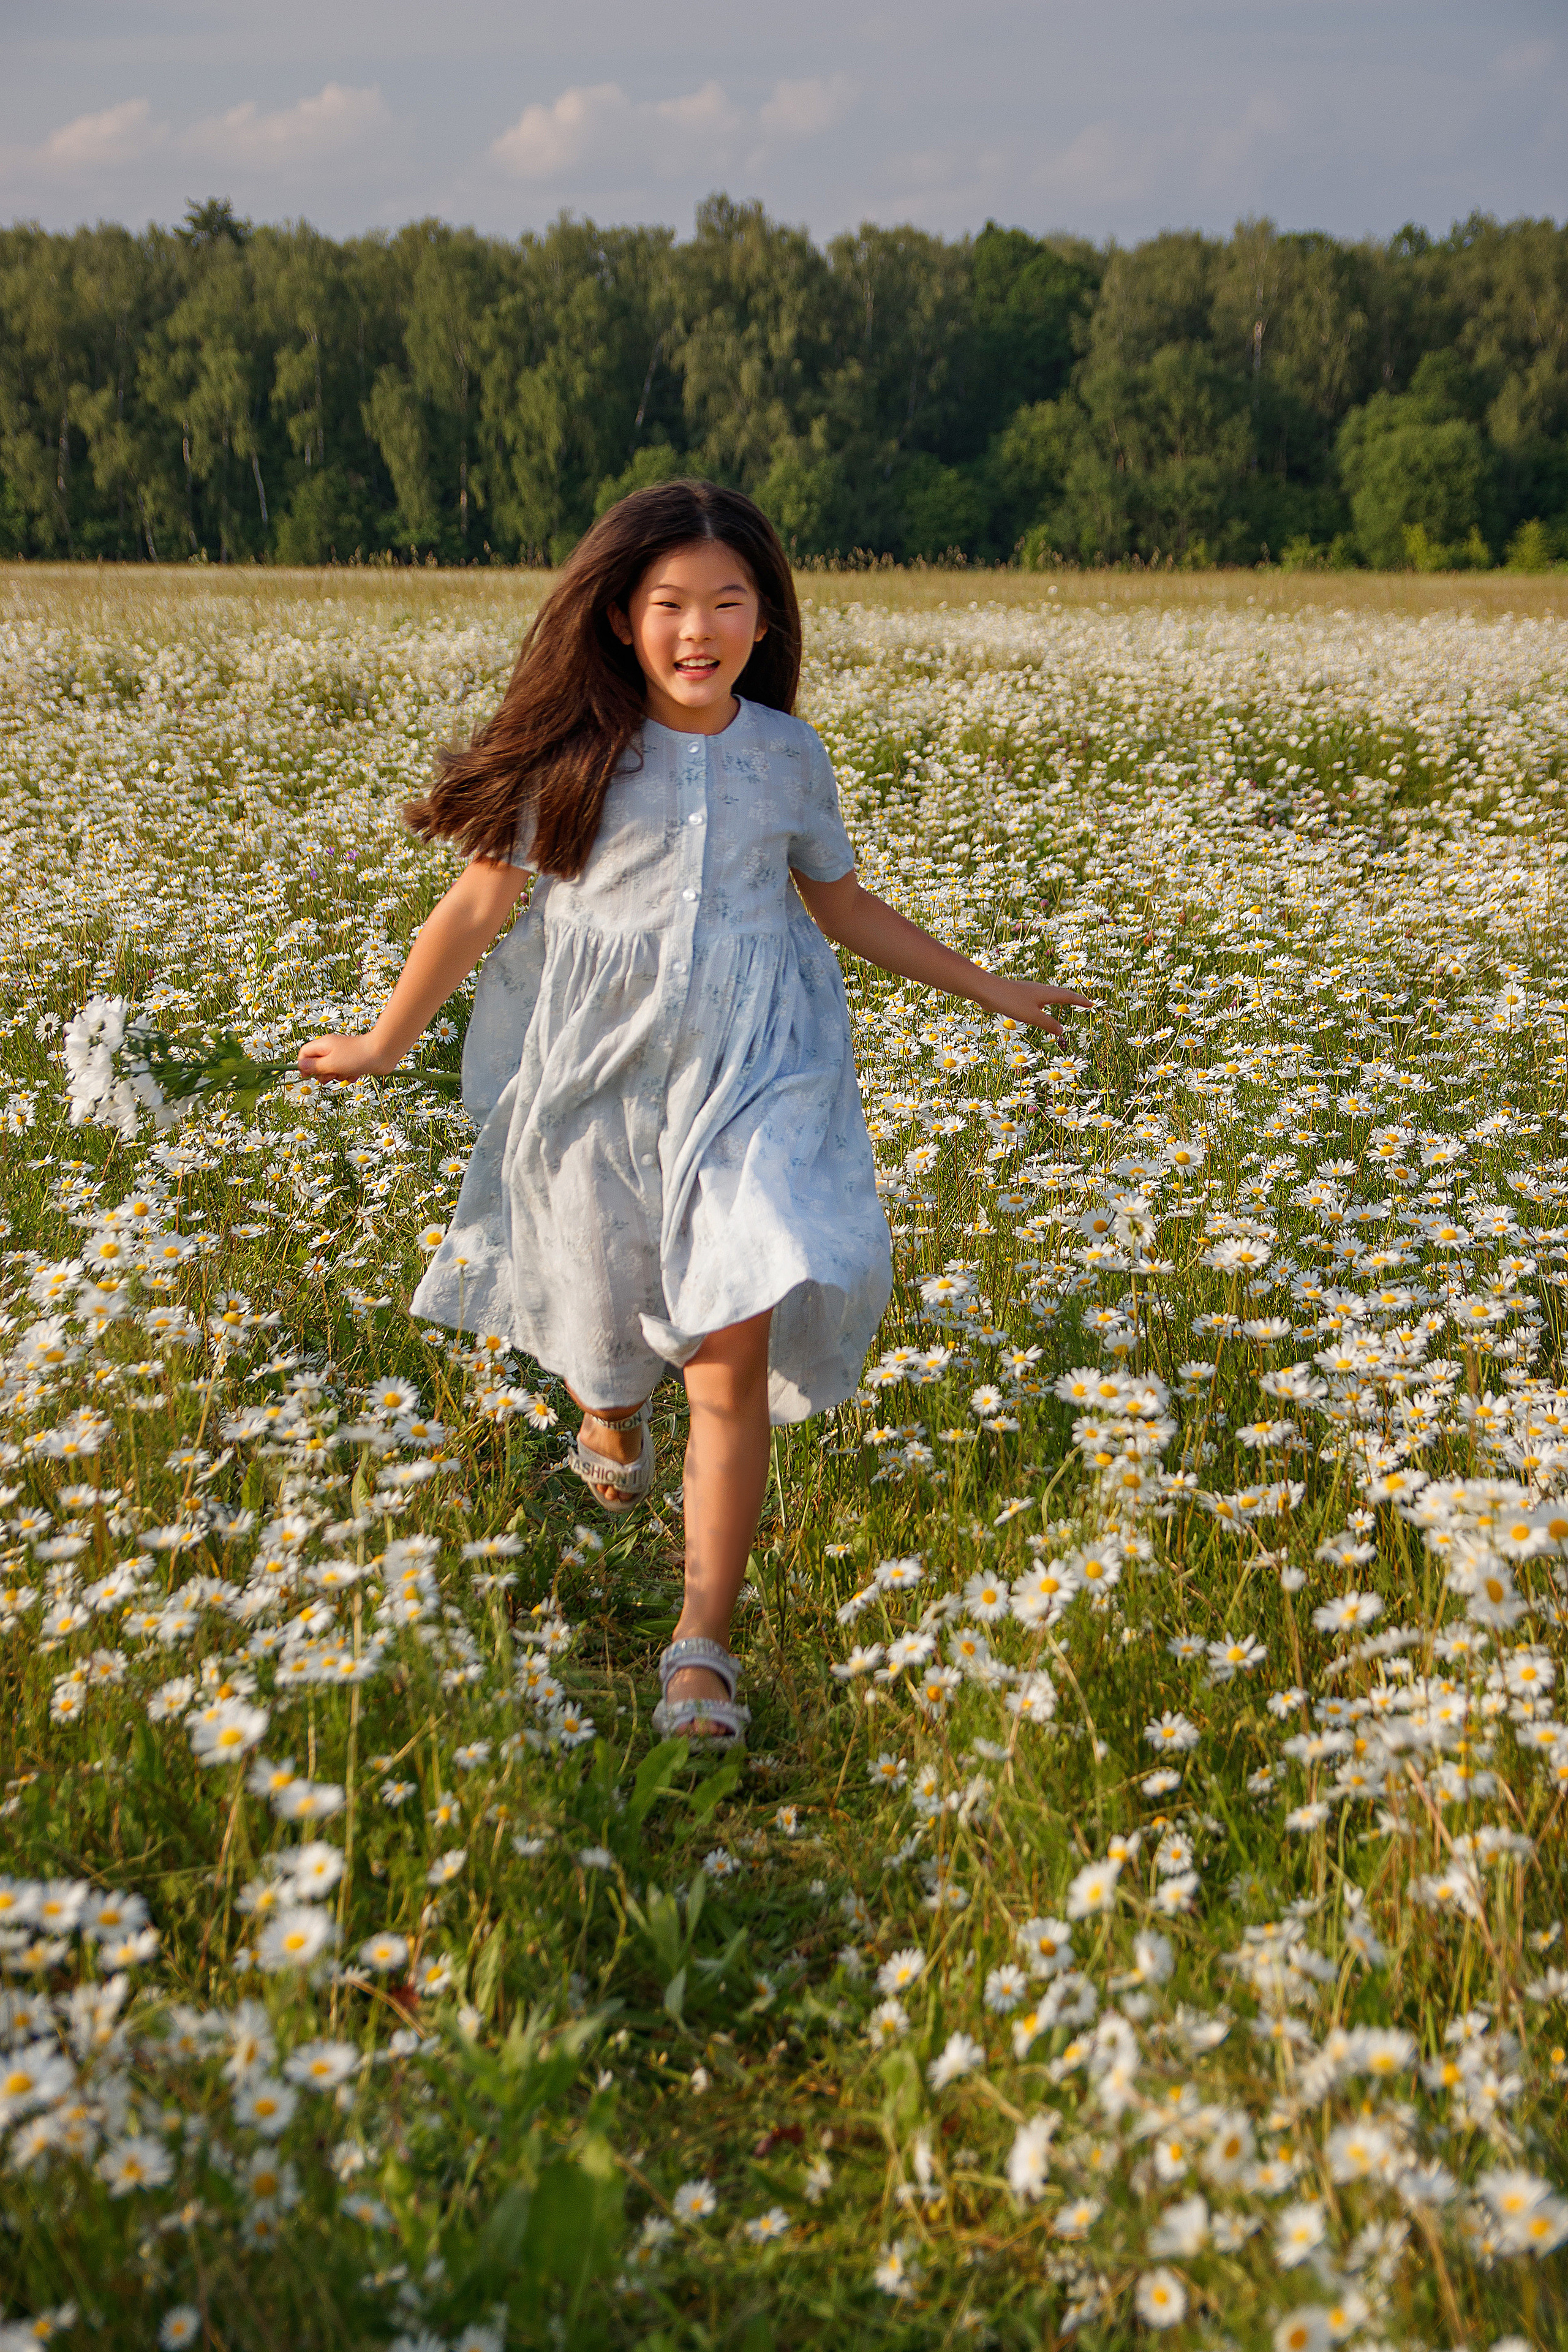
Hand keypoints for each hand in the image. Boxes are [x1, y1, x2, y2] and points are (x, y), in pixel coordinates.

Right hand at [297, 1032, 394, 1082]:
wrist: (383, 1052)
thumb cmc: (356, 1057)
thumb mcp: (331, 1063)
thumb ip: (314, 1066)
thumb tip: (301, 1066)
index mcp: (323, 1045)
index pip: (304, 1053)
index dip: (304, 1066)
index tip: (308, 1076)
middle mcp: (332, 1048)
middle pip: (318, 1064)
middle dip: (324, 1073)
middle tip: (332, 1074)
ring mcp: (343, 1055)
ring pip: (332, 1070)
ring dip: (339, 1076)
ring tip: (348, 1072)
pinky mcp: (354, 1061)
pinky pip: (345, 1072)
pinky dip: (350, 1075)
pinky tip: (357, 1073)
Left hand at [979, 978, 1095, 1039]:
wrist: (985, 990)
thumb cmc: (1009, 1001)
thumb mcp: (1031, 1016)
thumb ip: (1047, 1023)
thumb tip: (1062, 1031)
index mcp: (1045, 993)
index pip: (1067, 997)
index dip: (1080, 1001)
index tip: (1091, 1004)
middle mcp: (1039, 990)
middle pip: (1060, 993)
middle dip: (1073, 998)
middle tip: (1084, 1002)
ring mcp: (1028, 991)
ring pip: (1049, 994)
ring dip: (1059, 999)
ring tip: (1065, 1002)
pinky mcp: (1018, 995)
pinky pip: (1037, 999)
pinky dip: (1045, 1002)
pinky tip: (1038, 1006)